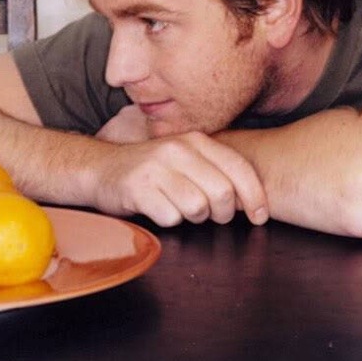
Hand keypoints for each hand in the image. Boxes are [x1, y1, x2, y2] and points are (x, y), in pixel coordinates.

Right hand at [90, 131, 268, 227]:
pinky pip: (170, 217)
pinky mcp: (137, 187)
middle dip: (223, 213)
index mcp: (195, 140)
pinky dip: (169, 220)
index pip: (239, 167)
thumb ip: (215, 170)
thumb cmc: (151, 170)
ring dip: (194, 218)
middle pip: (222, 192)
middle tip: (212, 216)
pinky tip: (159, 209)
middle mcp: (177, 149)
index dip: (256, 196)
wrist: (100, 168)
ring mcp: (156, 167)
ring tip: (180, 208)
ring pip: (198, 207)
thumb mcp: (185, 160)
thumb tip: (253, 199)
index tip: (260, 216)